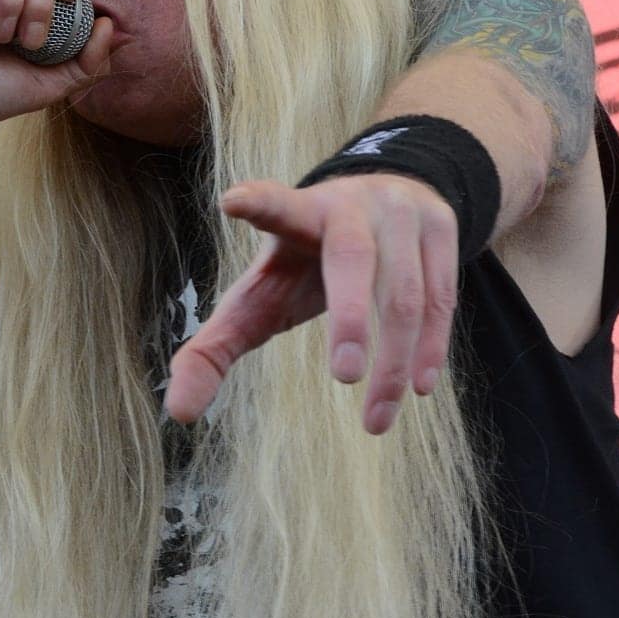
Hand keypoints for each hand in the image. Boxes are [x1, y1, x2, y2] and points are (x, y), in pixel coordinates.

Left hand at [162, 174, 459, 434]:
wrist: (392, 196)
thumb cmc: (304, 262)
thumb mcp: (260, 294)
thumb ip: (215, 348)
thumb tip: (177, 413)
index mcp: (297, 215)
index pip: (274, 206)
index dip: (258, 203)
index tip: (232, 200)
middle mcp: (349, 207)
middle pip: (349, 259)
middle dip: (347, 316)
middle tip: (344, 377)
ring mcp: (401, 213)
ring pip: (403, 292)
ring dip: (393, 361)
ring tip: (374, 420)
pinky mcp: (441, 228)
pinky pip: (441, 298)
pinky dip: (430, 347)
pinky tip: (416, 387)